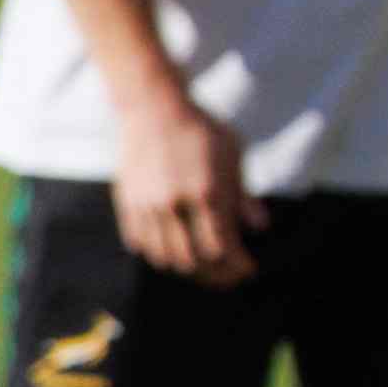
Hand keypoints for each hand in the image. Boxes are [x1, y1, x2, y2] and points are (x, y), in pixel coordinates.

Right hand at [110, 91, 260, 286]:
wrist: (153, 109)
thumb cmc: (199, 129)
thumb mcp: (232, 155)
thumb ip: (242, 195)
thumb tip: (259, 226)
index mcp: (205, 191)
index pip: (221, 247)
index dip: (236, 265)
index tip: (247, 269)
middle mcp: (174, 204)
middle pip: (192, 260)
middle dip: (214, 275)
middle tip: (228, 276)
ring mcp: (147, 207)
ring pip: (165, 257)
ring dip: (187, 268)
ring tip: (202, 267)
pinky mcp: (129, 206)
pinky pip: (142, 244)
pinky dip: (159, 254)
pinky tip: (175, 250)